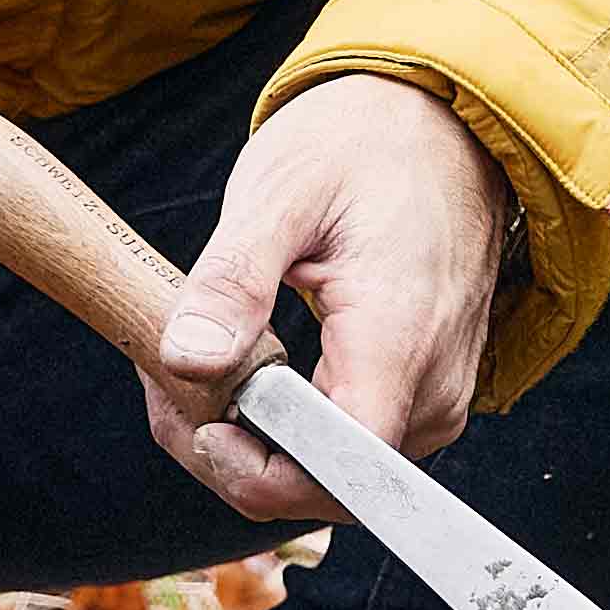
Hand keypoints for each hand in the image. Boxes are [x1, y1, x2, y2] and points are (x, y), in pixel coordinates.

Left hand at [149, 76, 514, 531]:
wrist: (443, 121)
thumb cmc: (365, 145)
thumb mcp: (281, 192)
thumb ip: (232, 281)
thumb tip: (185, 359)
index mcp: (399, 341)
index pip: (334, 474)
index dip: (253, 472)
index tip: (196, 419)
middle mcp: (432, 389)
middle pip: (322, 487)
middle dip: (230, 457)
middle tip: (165, 382)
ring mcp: (434, 397)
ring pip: (330, 477)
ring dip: (251, 444)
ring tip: (195, 370)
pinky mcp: (424, 392)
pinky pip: (347, 446)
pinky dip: (284, 427)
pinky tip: (241, 371)